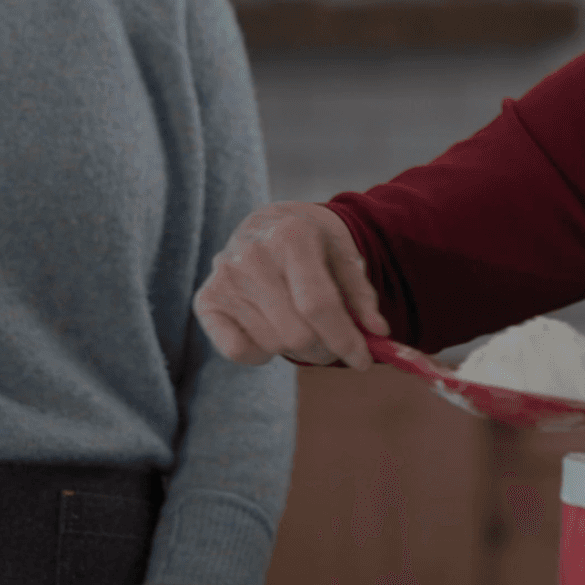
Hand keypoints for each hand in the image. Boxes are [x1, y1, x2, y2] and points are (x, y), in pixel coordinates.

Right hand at [195, 202, 388, 370]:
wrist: (268, 224)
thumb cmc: (312, 245)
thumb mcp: (343, 256)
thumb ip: (362, 295)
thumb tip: (378, 334)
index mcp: (292, 236)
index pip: (319, 305)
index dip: (345, 340)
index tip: (363, 361)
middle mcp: (252, 255)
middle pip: (298, 333)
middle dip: (325, 349)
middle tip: (333, 343)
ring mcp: (225, 277)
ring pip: (274, 345)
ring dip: (297, 348)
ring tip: (302, 325)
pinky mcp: (206, 299)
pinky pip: (237, 351)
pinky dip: (260, 354)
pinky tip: (271, 330)